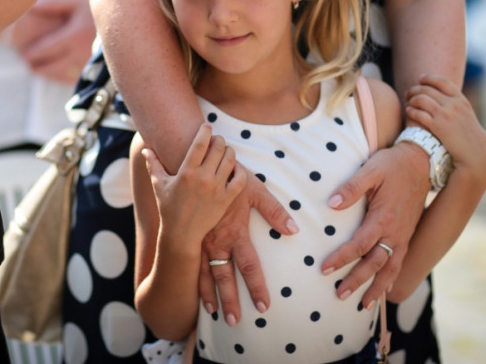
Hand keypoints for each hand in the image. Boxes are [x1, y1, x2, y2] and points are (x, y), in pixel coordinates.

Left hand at [8, 0, 94, 83]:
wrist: (123, 25)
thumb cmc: (96, 11)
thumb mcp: (76, 3)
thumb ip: (53, 5)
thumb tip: (30, 8)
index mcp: (76, 35)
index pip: (47, 48)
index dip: (32, 53)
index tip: (22, 53)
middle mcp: (83, 53)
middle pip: (52, 66)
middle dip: (37, 66)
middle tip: (27, 62)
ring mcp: (90, 66)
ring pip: (62, 75)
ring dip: (47, 73)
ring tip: (36, 68)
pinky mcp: (96, 73)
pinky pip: (74, 80)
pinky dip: (60, 77)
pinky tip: (54, 72)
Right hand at [142, 124, 244, 244]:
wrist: (182, 234)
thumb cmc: (168, 208)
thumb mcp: (159, 185)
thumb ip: (153, 165)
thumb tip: (145, 149)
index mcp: (187, 172)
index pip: (200, 143)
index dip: (205, 131)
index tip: (206, 126)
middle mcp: (203, 178)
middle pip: (218, 147)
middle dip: (218, 140)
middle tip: (215, 140)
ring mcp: (217, 189)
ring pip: (230, 159)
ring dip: (228, 151)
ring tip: (224, 151)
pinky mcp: (226, 199)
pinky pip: (240, 178)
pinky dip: (239, 170)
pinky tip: (233, 168)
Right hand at [198, 166, 299, 324]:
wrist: (198, 164)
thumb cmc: (230, 175)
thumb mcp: (255, 189)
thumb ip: (275, 211)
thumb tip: (294, 230)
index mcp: (235, 232)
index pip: (249, 267)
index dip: (256, 287)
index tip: (263, 306)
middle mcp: (217, 241)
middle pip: (225, 277)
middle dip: (230, 300)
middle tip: (234, 321)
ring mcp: (201, 240)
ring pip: (205, 273)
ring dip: (209, 294)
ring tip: (214, 312)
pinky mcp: (191, 236)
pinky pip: (192, 261)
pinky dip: (194, 278)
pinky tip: (196, 290)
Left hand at [320, 142, 429, 308]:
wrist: (421, 162)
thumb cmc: (392, 165)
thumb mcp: (371, 169)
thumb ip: (352, 187)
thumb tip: (332, 204)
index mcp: (383, 218)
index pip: (359, 245)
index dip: (342, 258)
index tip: (324, 269)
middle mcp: (395, 233)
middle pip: (374, 264)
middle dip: (357, 281)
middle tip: (339, 294)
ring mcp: (403, 236)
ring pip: (390, 269)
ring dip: (376, 287)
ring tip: (362, 304)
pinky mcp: (407, 236)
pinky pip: (400, 263)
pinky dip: (391, 279)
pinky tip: (385, 289)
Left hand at [405, 74, 485, 177]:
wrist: (475, 152)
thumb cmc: (468, 135)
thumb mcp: (466, 115)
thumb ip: (456, 105)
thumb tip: (444, 97)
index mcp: (461, 100)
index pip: (443, 82)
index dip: (429, 78)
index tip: (421, 78)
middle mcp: (453, 104)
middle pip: (428, 89)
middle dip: (415, 89)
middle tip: (408, 92)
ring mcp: (445, 114)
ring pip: (421, 99)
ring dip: (411, 99)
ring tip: (407, 102)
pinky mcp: (437, 126)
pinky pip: (419, 114)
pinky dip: (411, 110)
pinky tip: (408, 111)